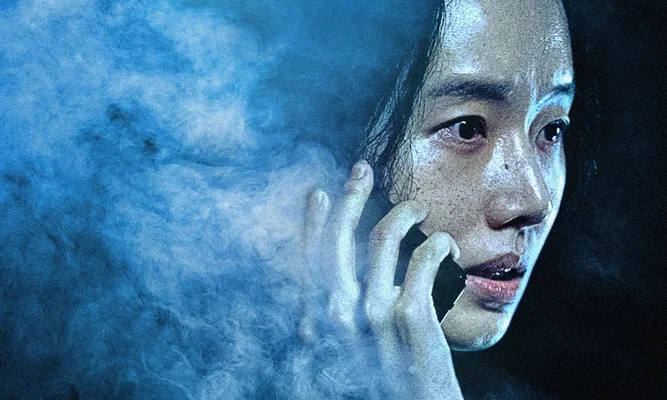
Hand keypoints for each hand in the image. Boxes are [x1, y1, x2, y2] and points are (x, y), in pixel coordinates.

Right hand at [300, 160, 463, 398]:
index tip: (320, 193)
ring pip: (384, 236)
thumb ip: (334, 320)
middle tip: (363, 170)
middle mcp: (337, 313)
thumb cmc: (377, 387)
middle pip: (340, 236)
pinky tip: (445, 246)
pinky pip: (423, 258)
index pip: (309, 257)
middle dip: (350, 195)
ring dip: (404, 212)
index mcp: (315, 322)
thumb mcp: (340, 355)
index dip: (313, 221)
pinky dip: (438, 245)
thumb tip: (337, 286)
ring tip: (418, 210)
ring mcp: (373, 313)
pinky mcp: (410, 317)